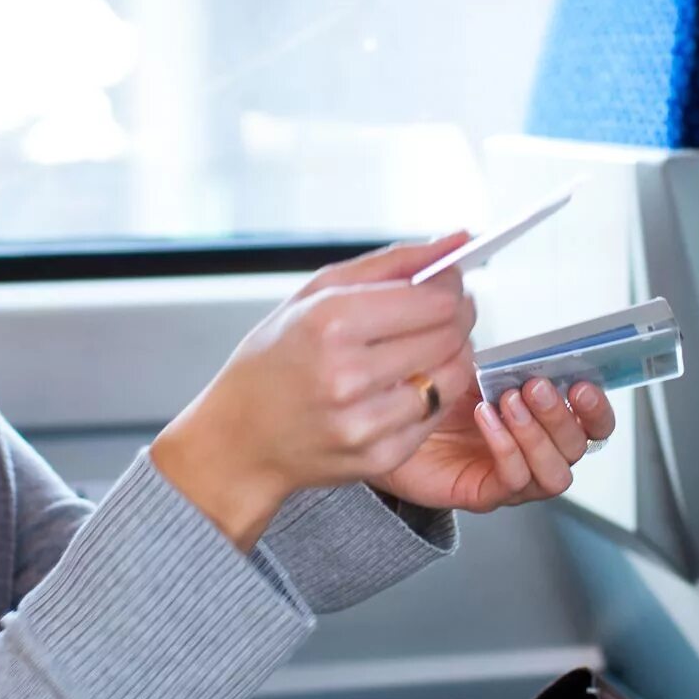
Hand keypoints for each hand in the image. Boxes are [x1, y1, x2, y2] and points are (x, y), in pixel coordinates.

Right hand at [151, 236, 478, 549]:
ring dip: (452, 355)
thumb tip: (458, 241)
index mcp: (330, 323)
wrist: (239, 440)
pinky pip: (437, 414)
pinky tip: (407, 382)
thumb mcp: (315, 294)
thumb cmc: (273, 360)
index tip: (446, 284)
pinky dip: (433, 393)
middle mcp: (347, 375)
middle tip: (440, 313)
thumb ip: (391, 263)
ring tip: (426, 347)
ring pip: (453, 376)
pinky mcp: (379, 456)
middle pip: (450, 335)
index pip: (434, 299)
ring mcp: (364, 422)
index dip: (450, 286)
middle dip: (457, 317)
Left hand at [372, 376, 618, 513]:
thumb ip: (513, 361)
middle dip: (560, 415)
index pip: (594, 426)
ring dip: (537, 435)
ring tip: (509, 402)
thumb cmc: (439, 395)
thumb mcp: (481, 368)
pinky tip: (487, 419)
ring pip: (556, 474)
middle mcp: (538, 453)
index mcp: (546, 421)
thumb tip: (537, 344)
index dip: (597, 410)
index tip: (581, 385)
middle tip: (536, 387)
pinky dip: (506, 448)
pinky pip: (513, 481)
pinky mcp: (485, 494)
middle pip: (578, 449)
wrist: (390, 418)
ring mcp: (514, 477)